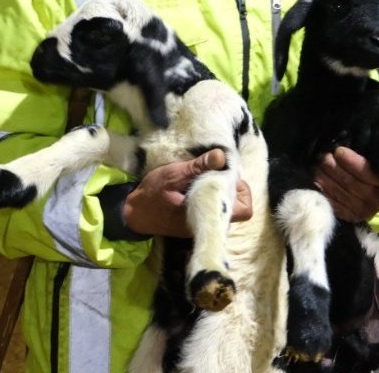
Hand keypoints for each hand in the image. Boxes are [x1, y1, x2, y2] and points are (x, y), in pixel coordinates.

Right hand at [123, 149, 252, 237]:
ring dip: (223, 189)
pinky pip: (216, 207)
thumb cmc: (153, 194)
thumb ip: (198, 166)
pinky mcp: (198, 220)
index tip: (226, 174)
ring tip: (209, 175)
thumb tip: (222, 156)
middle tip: (218, 171)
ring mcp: (204, 223)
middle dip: (233, 187)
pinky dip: (214, 193)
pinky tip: (201, 182)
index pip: (244, 210)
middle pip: (239, 207)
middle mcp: (210, 222)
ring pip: (228, 207)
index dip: (241, 191)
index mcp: (207, 213)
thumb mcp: (173, 175)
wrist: (134, 213)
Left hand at [315, 146, 378, 223]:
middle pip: (351, 184)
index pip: (368, 173)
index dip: (352, 162)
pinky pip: (334, 205)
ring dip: (325, 178)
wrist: (374, 190)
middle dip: (334, 168)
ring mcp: (364, 210)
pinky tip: (315, 180)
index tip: (338, 150)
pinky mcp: (350, 217)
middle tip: (322, 155)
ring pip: (340, 193)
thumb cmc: (378, 165)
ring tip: (316, 164)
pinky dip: (323, 192)